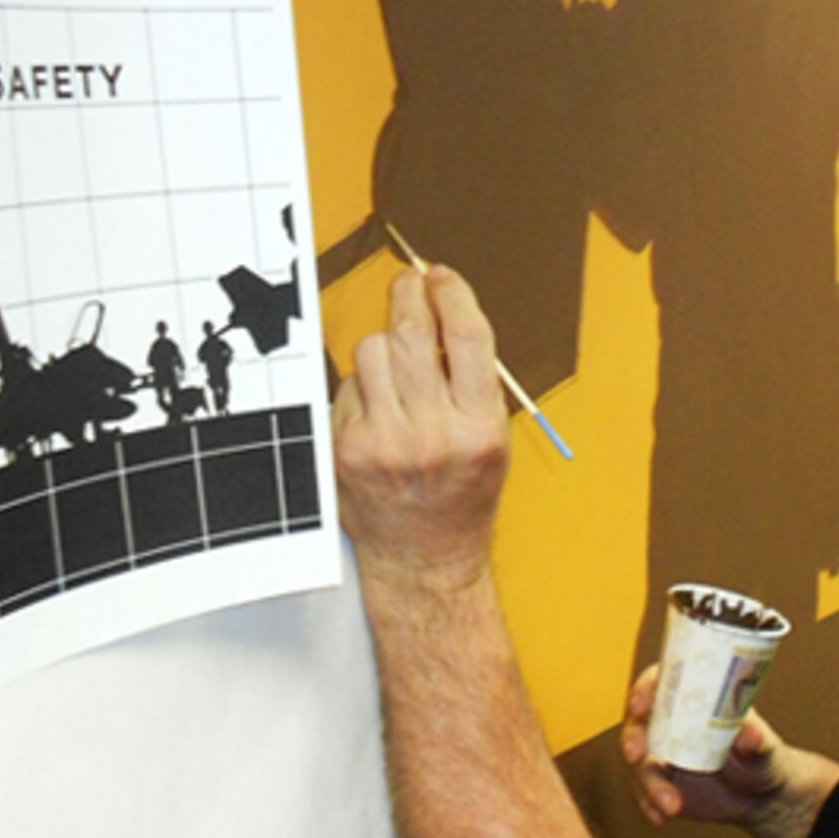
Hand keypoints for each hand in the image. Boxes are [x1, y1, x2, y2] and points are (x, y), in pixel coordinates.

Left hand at [332, 266, 510, 593]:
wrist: (424, 559)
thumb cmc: (462, 495)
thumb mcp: (492, 438)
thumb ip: (474, 380)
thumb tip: (445, 311)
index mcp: (479, 427)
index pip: (467, 336)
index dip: (453, 294)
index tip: (442, 277)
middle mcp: (432, 433)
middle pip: (412, 333)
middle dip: (409, 295)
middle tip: (410, 284)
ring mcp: (383, 442)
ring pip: (371, 352)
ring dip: (384, 347)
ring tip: (398, 370)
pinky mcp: (346, 450)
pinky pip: (348, 387)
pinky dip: (362, 389)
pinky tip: (378, 412)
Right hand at [619, 663, 786, 828]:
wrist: (759, 796)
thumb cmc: (761, 756)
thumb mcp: (762, 747)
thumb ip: (755, 740)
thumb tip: (751, 735)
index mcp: (692, 697)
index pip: (660, 681)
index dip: (644, 689)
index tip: (640, 705)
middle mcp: (670, 721)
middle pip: (638, 721)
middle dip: (632, 738)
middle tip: (637, 756)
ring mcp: (661, 753)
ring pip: (639, 763)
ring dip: (648, 784)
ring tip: (672, 805)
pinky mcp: (659, 782)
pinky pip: (644, 792)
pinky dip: (649, 805)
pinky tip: (662, 818)